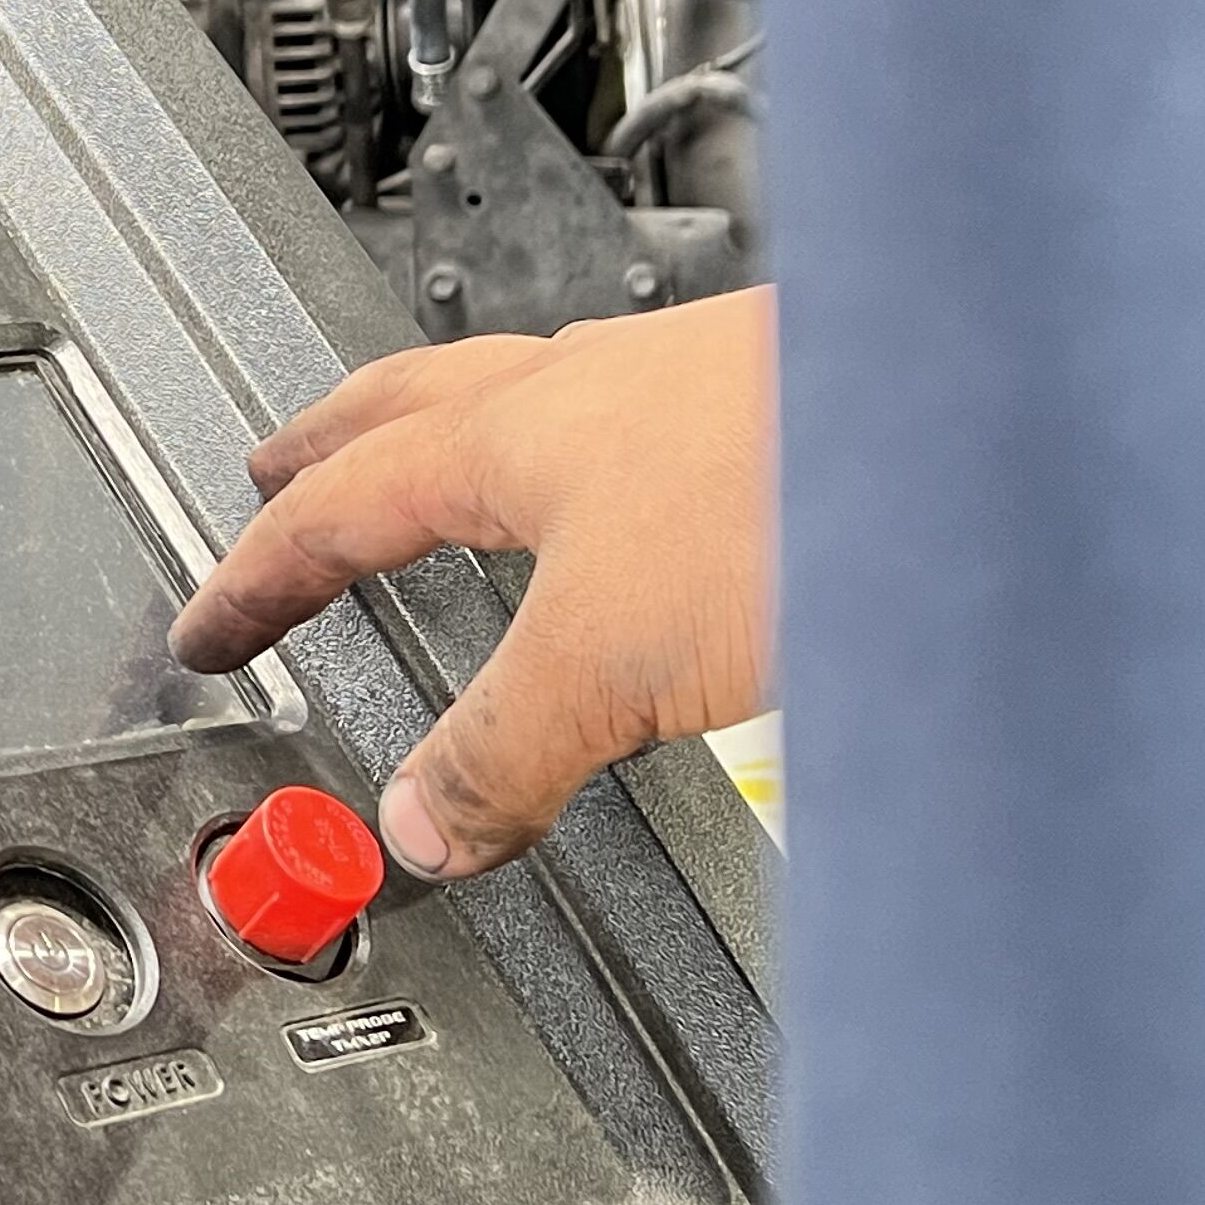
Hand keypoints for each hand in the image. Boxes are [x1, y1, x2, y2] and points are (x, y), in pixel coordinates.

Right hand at [171, 288, 774, 880]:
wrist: (994, 426)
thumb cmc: (808, 489)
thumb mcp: (614, 661)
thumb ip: (505, 751)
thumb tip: (422, 824)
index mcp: (515, 434)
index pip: (340, 508)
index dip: (261, 576)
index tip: (210, 624)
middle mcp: (593, 388)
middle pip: (417, 403)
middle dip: (334, 445)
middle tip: (278, 468)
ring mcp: (690, 380)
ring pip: (536, 397)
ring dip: (464, 433)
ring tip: (454, 477)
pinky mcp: (783, 403)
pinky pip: (644, 421)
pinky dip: (596, 455)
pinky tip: (650, 502)